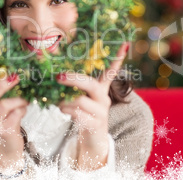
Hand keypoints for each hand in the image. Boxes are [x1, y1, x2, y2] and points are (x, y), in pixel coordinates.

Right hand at [0, 56, 27, 171]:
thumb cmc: (8, 120)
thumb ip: (8, 91)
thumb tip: (19, 72)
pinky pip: (15, 116)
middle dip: (2, 84)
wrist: (7, 147)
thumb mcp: (5, 104)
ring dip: (18, 100)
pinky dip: (22, 111)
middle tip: (15, 76)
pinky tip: (24, 111)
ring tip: (25, 99)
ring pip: (4, 105)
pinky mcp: (3, 130)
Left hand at [57, 42, 128, 170]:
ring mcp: (101, 111)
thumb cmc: (84, 113)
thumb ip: (74, 86)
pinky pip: (77, 113)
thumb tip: (57, 74)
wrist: (93, 139)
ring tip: (59, 101)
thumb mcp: (81, 97)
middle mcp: (104, 97)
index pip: (111, 71)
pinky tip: (62, 109)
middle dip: (73, 79)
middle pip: (91, 84)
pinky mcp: (95, 123)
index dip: (118, 58)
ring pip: (80, 100)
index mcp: (102, 88)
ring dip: (64, 100)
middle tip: (59, 76)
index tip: (125, 44)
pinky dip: (66, 110)